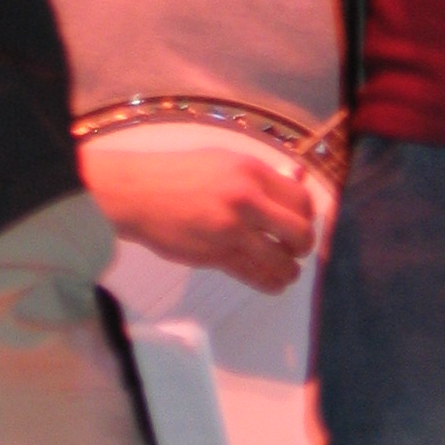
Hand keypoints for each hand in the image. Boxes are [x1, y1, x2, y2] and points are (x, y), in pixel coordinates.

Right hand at [80, 141, 317, 294]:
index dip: (307, 216)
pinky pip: (259, 278)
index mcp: (249, 171)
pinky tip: (269, 278)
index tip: (298, 222)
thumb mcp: (221, 160)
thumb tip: (297, 180)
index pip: (302, 200)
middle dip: (302, 246)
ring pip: (284, 263)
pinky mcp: (218, 256)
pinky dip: (271, 283)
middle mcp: (246, 200)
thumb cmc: (178, 173)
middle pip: (301, 235)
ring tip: (279, 265)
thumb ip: (259, 175)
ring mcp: (232, 231)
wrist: (137, 193)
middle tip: (292, 247)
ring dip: (288, 269)